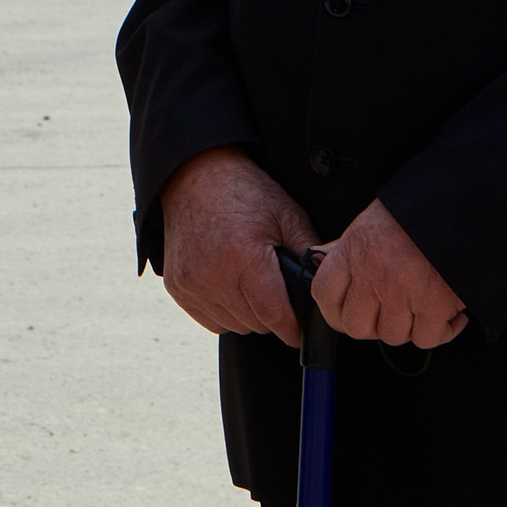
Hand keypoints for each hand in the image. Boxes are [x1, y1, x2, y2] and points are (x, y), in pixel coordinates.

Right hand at [158, 146, 320, 345]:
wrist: (194, 176)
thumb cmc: (245, 193)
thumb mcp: (287, 214)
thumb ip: (310, 253)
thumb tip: (328, 286)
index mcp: (243, 256)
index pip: (274, 315)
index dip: (292, 328)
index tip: (300, 330)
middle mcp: (213, 275)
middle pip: (256, 324)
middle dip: (271, 313)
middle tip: (274, 287)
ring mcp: (191, 284)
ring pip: (234, 326)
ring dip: (247, 314)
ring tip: (249, 282)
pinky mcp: (177, 288)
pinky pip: (212, 321)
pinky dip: (225, 312)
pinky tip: (229, 284)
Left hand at [311, 199, 467, 348]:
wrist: (466, 203)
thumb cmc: (421, 210)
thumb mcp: (375, 222)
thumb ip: (353, 250)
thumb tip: (328, 264)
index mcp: (355, 249)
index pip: (324, 295)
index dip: (335, 311)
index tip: (348, 311)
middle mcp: (373, 274)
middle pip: (356, 326)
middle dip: (373, 325)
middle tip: (391, 312)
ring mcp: (402, 293)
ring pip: (393, 336)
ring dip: (410, 326)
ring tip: (423, 305)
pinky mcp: (435, 305)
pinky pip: (428, 338)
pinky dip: (441, 330)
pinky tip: (448, 313)